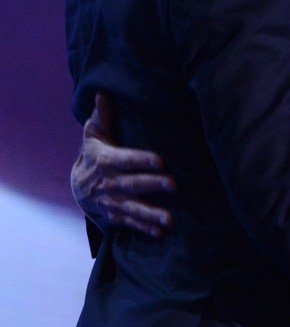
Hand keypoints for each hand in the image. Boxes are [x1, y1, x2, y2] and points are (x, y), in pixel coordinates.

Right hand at [70, 92, 175, 237]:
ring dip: (152, 214)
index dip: (142, 160)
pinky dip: (145, 229)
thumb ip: (102, 116)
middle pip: (133, 184)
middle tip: (173, 185)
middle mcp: (110, 183)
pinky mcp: (116, 216)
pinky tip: (161, 232)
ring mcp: (113, 202)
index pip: (126, 159)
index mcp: (106, 161)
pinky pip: (130, 223)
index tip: (161, 160)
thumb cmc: (94, 153)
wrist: (77, 186)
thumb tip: (103, 93)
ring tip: (170, 220)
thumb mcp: (94, 134)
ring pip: (133, 208)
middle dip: (152, 185)